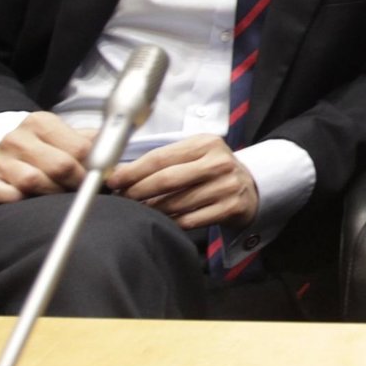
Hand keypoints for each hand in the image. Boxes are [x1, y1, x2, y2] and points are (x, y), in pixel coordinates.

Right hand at [0, 111, 91, 202]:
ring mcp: (0, 160)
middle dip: (78, 184)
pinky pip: (1, 195)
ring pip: (33, 182)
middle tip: (84, 192)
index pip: (80, 148)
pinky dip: (17, 200)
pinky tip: (29, 201)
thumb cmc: (41, 145)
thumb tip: (121, 161)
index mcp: (41, 122)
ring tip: (62, 198)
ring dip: (53, 194)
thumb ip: (91, 144)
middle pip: (60, 166)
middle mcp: (18, 138)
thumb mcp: (64, 135)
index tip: (100, 179)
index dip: (94, 169)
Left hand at [106, 134, 258, 230]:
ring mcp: (226, 186)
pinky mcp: (230, 207)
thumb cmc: (214, 170)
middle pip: (167, 180)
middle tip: (122, 198)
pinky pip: (190, 220)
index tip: (115, 180)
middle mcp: (218, 162)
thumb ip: (165, 160)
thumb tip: (122, 172)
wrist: (250, 188)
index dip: (134, 170)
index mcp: (206, 143)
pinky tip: (164, 220)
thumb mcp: (196, 154)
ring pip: (176, 203)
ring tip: (139, 211)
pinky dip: (172, 222)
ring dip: (152, 210)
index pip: (161, 157)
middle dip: (138, 191)